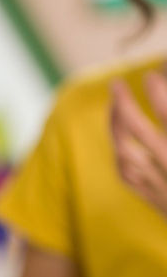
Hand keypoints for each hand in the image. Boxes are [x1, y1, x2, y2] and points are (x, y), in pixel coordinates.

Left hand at [111, 74, 166, 216]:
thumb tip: (163, 88)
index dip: (159, 93)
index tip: (151, 74)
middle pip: (139, 131)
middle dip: (124, 105)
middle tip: (116, 84)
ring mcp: (163, 187)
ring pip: (126, 154)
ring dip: (115, 129)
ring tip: (115, 107)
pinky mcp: (158, 202)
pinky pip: (128, 176)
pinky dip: (120, 155)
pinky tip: (118, 141)